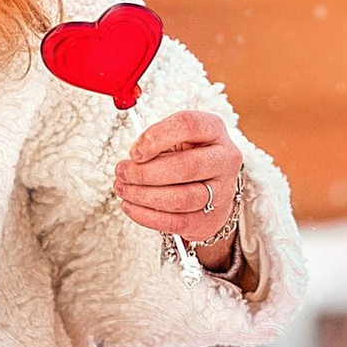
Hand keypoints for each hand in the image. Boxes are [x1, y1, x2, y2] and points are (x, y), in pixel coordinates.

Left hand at [114, 108, 243, 266]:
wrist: (212, 188)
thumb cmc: (186, 156)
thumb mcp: (175, 139)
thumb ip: (156, 142)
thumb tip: (133, 159)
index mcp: (213, 130)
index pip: (188, 125)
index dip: (157, 137)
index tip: (134, 151)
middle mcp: (224, 159)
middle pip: (185, 167)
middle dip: (145, 172)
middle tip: (121, 173)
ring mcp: (222, 191)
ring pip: (180, 198)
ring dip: (143, 196)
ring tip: (123, 189)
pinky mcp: (210, 218)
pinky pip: (175, 222)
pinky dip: (146, 216)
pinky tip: (130, 206)